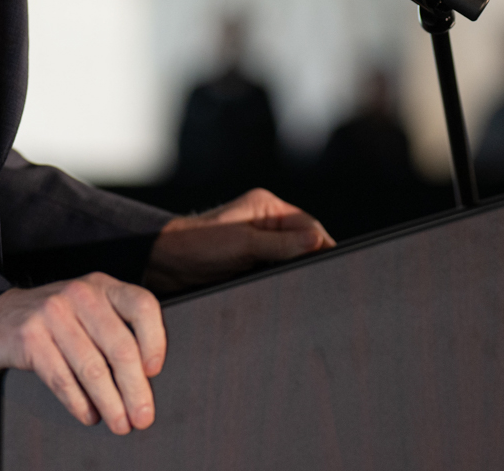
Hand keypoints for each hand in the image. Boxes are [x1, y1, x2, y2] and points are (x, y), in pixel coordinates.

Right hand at [0, 273, 164, 433]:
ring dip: (111, 403)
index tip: (154, 372)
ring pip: (92, 368)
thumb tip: (144, 385)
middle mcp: (79, 293)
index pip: (141, 305)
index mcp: (101, 286)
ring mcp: (52, 312)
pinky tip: (89, 415)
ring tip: (120, 424)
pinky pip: (62, 378)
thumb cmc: (54, 323)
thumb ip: (116, 336)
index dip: (155, 340)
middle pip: (120, 345)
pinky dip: (79, 403)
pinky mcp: (29, 336)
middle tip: (142, 417)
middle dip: (135, 389)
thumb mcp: (88, 314)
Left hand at [144, 188, 334, 294]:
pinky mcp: (253, 264)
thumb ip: (281, 243)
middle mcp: (267, 223)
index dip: (324, 247)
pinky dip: (285, 283)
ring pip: (294, 261)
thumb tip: (318, 242)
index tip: (336, 269)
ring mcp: (261, 245)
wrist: (167, 263)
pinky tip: (290, 296)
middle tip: (325, 286)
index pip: (310, 227)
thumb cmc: (199, 245)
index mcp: (267, 208)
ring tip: (309, 292)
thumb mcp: (243, 243)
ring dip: (299, 275)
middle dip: (314, 262)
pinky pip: (279, 273)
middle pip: (305, 244)